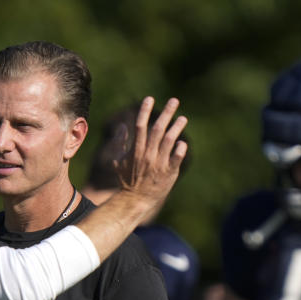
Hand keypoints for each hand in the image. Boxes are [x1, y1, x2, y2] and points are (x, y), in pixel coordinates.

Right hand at [112, 97, 188, 219]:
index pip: (140, 126)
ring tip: (183, 118)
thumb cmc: (127, 181)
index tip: (150, 98)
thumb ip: (120, 144)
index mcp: (136, 151)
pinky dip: (179, 150)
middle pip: (157, 129)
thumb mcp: (118, 162)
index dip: (144, 111)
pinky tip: (182, 143)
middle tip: (175, 100)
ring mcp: (159, 164)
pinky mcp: (168, 173)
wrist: (135, 200)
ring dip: (176, 128)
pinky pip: (176, 158)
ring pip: (169, 141)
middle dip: (166, 114)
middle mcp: (147, 155)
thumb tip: (122, 127)